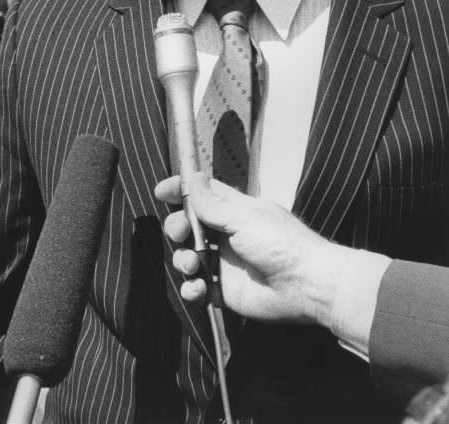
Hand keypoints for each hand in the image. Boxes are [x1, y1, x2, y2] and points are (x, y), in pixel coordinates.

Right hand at [155, 173, 350, 327]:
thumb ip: (213, 204)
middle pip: (189, 227)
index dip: (181, 190)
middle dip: (177, 228)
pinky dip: (190, 288)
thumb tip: (194, 178)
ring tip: (192, 264)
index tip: (162, 192)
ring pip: (188, 257)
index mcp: (235, 211)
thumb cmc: (283, 244)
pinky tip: (197, 287)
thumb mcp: (245, 217)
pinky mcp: (224, 291)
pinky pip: (197, 288)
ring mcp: (225, 264)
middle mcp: (227, 235)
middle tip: (181, 232)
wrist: (307, 286)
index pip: (202, 194)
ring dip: (182, 260)